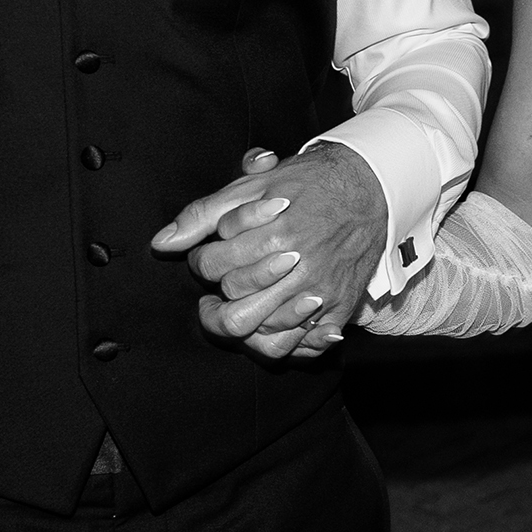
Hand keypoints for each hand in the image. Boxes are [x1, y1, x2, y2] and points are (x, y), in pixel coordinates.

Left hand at [153, 141, 385, 359]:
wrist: (369, 188)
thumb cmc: (307, 184)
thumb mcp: (253, 186)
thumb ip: (203, 214)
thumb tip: (161, 243)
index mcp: (275, 235)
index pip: (213, 266)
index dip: (201, 261)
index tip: (208, 255)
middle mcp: (299, 269)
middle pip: (234, 304)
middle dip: (217, 295)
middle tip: (220, 282)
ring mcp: (321, 293)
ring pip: (262, 335)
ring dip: (241, 322)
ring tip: (235, 306)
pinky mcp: (339, 309)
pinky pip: (300, 348)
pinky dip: (278, 341)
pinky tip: (267, 323)